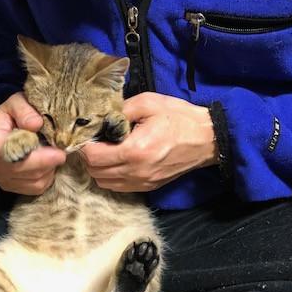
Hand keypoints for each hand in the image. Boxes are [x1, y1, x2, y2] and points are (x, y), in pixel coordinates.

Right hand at [0, 92, 65, 194]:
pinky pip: (36, 188)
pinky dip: (46, 177)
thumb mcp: (15, 103)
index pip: (18, 156)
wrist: (2, 129)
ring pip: (35, 181)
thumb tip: (36, 124)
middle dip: (49, 163)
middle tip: (62, 153)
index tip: (59, 152)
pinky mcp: (11, 187)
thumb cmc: (11, 115)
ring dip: (49, 169)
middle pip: (29, 172)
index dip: (41, 157)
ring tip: (51, 154)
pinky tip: (46, 165)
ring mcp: (2, 179)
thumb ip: (24, 110)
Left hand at [82, 92, 217, 191]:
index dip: (85, 146)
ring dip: (98, 168)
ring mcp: (141, 182)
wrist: (206, 140)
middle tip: (94, 141)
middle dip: (89, 157)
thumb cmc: (179, 119)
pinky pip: (118, 187)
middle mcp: (135, 171)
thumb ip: (121, 109)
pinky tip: (116, 161)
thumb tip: (101, 117)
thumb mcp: (149, 103)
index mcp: (134, 150)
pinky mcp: (147, 187)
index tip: (88, 135)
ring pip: (104, 182)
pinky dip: (110, 176)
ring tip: (104, 151)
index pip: (94, 157)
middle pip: (95, 172)